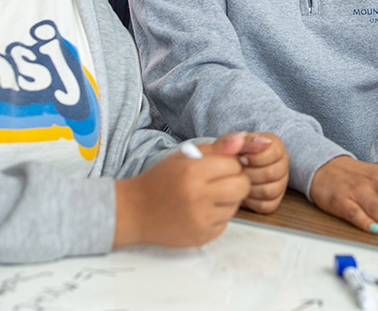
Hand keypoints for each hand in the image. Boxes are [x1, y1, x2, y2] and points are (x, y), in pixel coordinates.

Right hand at [113, 133, 250, 247]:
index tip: (219, 167)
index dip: (229, 164)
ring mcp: (200, 220)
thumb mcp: (184, 157)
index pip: (233, 165)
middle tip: (222, 182)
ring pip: (235, 206)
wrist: (135, 211)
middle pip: (242, 187)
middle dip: (237, 182)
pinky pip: (224, 223)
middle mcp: (198, 197)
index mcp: (193, 172)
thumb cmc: (161, 181)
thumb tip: (241, 140)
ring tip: (207, 196)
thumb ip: (216, 148)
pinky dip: (217, 216)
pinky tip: (200, 211)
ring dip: (227, 200)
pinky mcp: (202, 237)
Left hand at [236, 132, 289, 213]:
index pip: (274, 153)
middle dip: (249, 174)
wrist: (230, 165)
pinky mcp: (275, 199)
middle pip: (271, 173)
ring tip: (240, 182)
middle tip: (238, 171)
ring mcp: (281, 182)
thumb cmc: (233, 153)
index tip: (241, 158)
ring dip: (249, 188)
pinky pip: (267, 205)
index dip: (254, 158)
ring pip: (270, 191)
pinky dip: (252, 203)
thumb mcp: (234, 142)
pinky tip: (244, 194)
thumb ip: (244, 139)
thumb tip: (257, 141)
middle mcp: (282, 164)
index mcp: (276, 146)